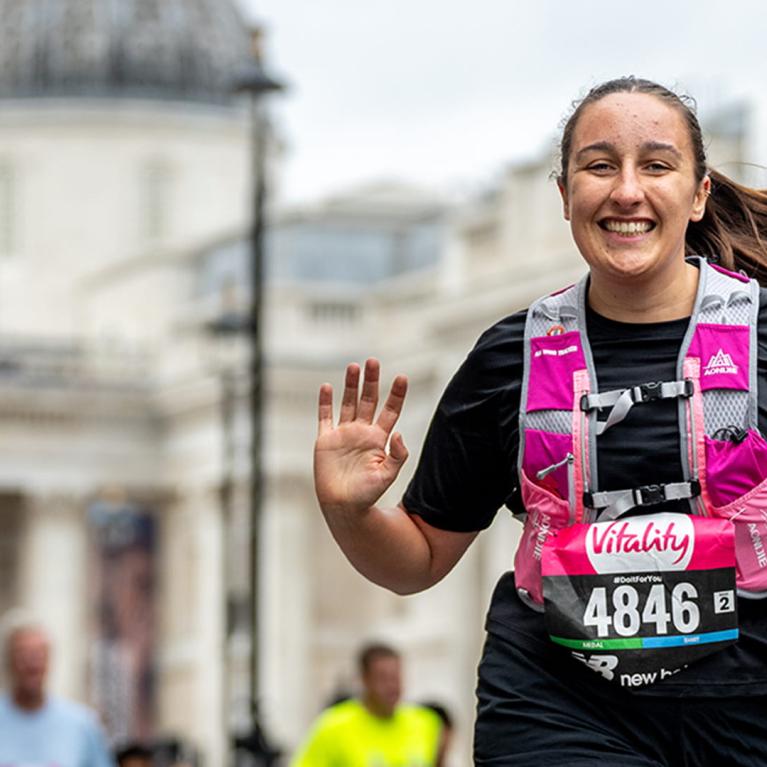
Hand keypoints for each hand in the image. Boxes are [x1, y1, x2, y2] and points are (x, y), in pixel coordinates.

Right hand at [314, 358, 408, 514]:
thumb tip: (399, 433)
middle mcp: (362, 432)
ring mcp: (343, 434)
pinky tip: (327, 387)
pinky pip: (325, 417)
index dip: (396, 394)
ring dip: (350, 385)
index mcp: (379, 439)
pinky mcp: (326, 440)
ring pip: (348, 403)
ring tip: (354, 366)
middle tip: (373, 361)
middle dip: (371, 381)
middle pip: (368, 400)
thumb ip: (397, 455)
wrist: (343, 507)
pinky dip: (325, 402)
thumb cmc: (367, 495)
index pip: (390, 411)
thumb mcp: (387, 475)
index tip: (402, 377)